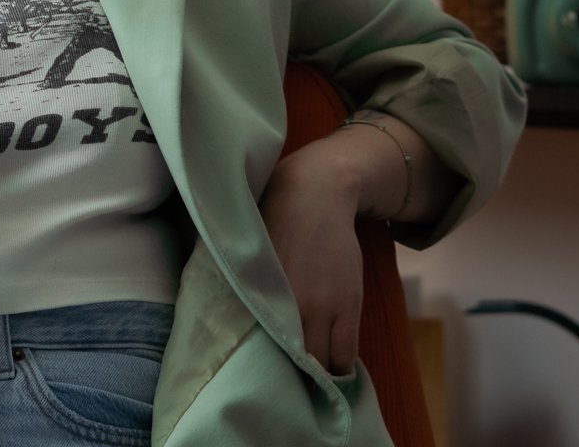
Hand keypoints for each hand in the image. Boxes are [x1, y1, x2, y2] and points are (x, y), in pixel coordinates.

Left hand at [258, 148, 366, 377]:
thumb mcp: (250, 263)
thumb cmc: (273, 226)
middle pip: (294, 364)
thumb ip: (247, 297)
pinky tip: (334, 365)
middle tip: (289, 383)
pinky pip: (347, 351)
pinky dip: (342, 364)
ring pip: (325, 364)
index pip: (264, 354)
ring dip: (320, 373)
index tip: (266, 381)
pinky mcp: (347, 304)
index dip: (268, 372)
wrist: (315, 195)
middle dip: (294, 377)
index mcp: (259, 296)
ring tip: (314, 377)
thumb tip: (230, 330)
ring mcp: (322, 307)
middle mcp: (289, 306)